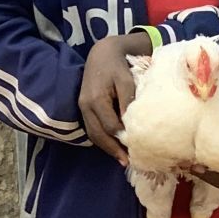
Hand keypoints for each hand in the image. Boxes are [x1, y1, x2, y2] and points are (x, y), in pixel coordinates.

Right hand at [80, 30, 150, 162]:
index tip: (136, 149)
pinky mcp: (84, 109)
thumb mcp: (126, 80)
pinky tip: (113, 147)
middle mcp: (86, 106)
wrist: (101, 54)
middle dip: (113, 150)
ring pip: (93, 134)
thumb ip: (127, 101)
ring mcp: (82, 108)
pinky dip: (102, 140)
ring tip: (122, 159)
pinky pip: (92, 128)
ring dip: (107, 148)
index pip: (109, 126)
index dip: (121, 139)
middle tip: (127, 162)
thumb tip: (131, 124)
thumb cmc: (117, 66)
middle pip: (98, 135)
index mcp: (96, 99)